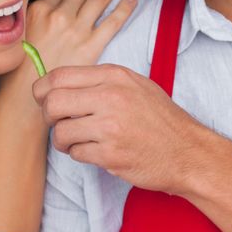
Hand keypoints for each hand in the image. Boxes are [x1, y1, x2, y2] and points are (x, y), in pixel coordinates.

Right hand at [21, 0, 137, 74]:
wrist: (26, 99)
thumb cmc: (19, 75)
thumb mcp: (16, 39)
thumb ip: (32, 24)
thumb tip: (45, 21)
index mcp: (36, 12)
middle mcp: (57, 16)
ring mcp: (75, 30)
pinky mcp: (91, 45)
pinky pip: (113, 20)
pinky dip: (124, 7)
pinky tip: (131, 0)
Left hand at [33, 64, 212, 192]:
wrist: (188, 152)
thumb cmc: (161, 120)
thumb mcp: (136, 86)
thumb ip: (101, 81)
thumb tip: (59, 85)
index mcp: (115, 77)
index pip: (59, 76)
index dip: (43, 90)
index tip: (45, 100)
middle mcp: (111, 97)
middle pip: (52, 103)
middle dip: (48, 117)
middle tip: (59, 123)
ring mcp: (111, 127)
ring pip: (60, 132)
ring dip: (63, 140)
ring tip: (78, 141)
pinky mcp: (111, 154)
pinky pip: (76, 153)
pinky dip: (81, 155)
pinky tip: (97, 152)